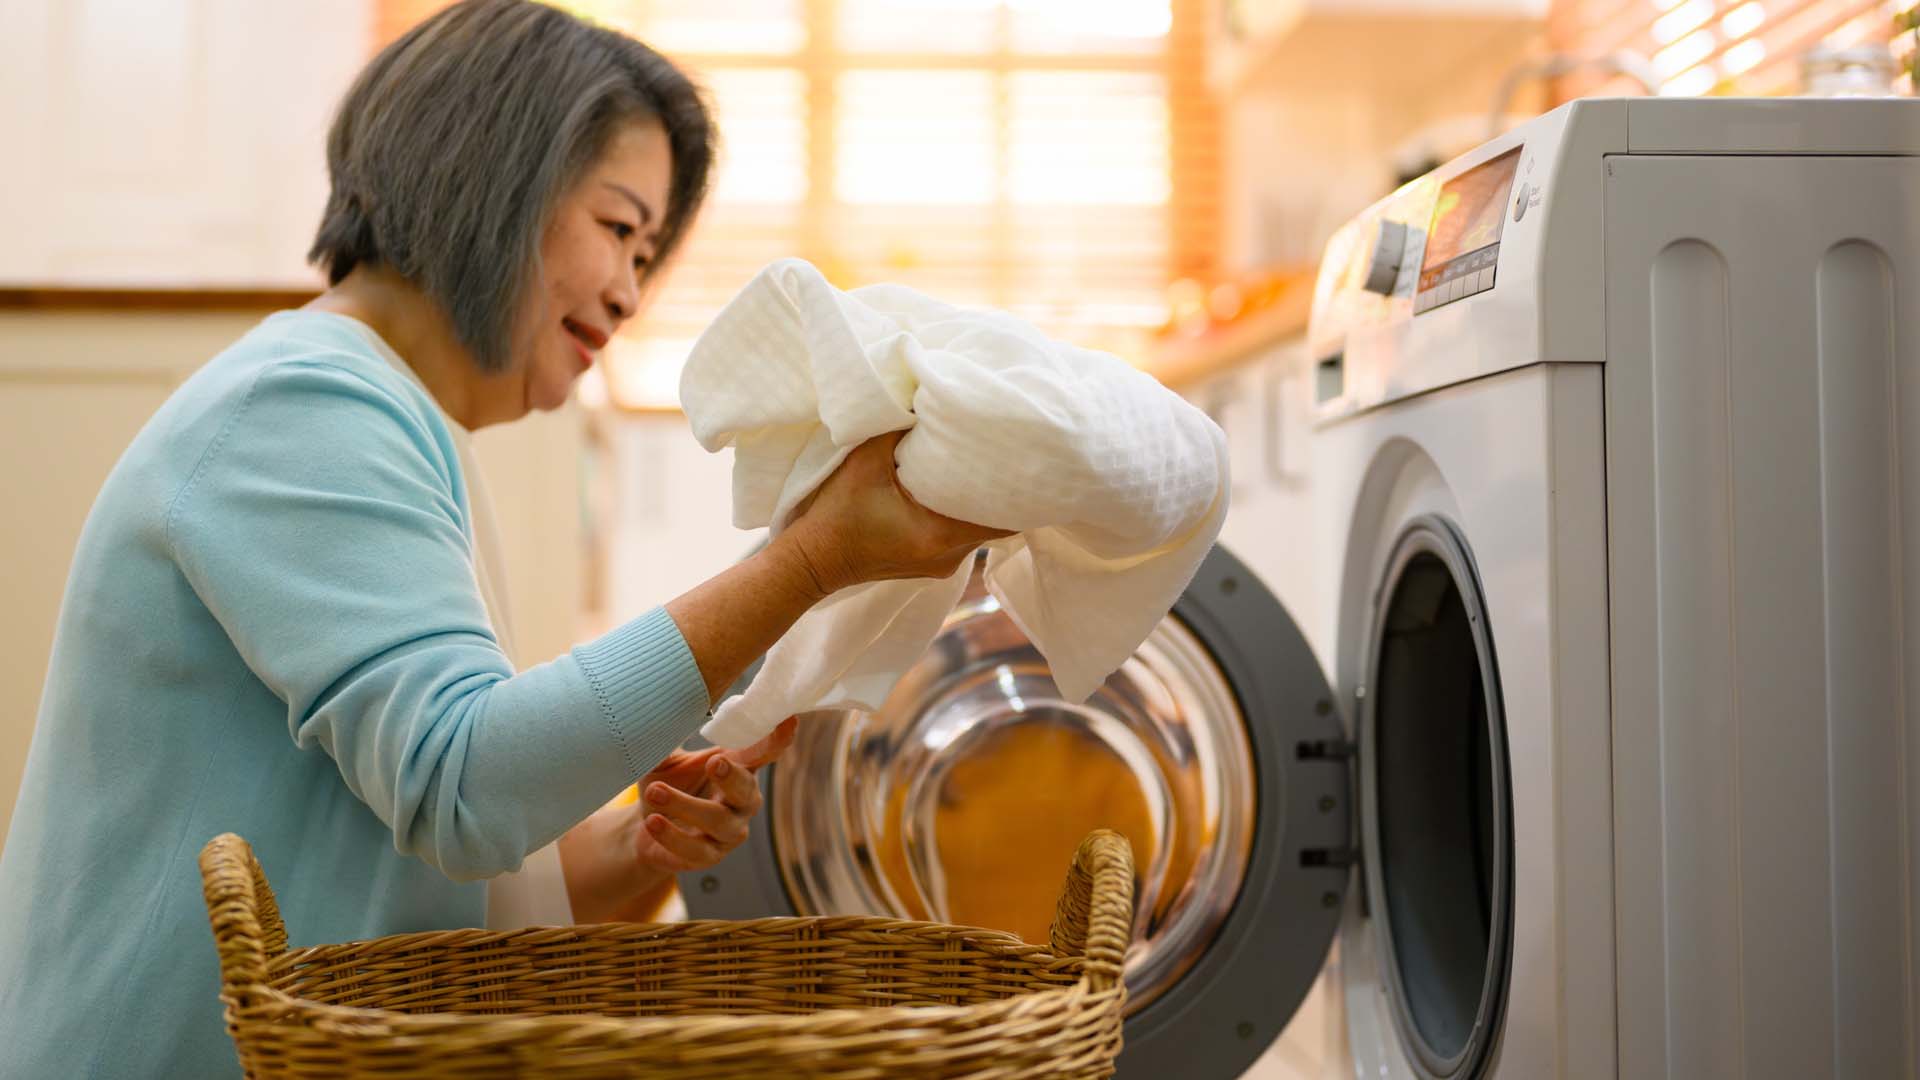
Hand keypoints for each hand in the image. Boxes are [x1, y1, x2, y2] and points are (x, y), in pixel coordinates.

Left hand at [559, 717, 797, 922]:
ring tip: (653, 792)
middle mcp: (741, 801)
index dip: (778, 739)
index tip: (789, 720)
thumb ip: (668, 739)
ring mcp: (729, 832)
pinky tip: (653, 823)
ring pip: (718, 821)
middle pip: (748, 791)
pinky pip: (696, 850)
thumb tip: (660, 710)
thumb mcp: (665, 758)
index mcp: (738, 769)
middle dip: (733, 777)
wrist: (643, 828)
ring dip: (685, 805)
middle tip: (713, 761)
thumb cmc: (665, 782)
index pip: (763, 753)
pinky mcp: (708, 857)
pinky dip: (673, 836)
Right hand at [780, 430, 1012, 596]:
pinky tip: (958, 485)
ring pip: (979, 528)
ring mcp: (942, 564)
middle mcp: (950, 557)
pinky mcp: (930, 561)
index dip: (1018, 491)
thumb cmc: (835, 513)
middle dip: (1002, 490)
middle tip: (1009, 454)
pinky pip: (962, 534)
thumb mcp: (865, 460)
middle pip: (997, 523)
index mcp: (941, 536)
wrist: (811, 560)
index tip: (1025, 460)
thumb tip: (923, 394)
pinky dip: (964, 511)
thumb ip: (898, 427)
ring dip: (981, 500)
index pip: (1005, 519)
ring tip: (985, 464)